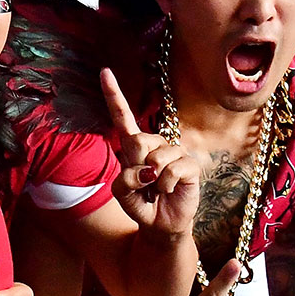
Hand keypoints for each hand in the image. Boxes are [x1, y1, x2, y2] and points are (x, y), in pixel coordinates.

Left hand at [102, 69, 200, 238]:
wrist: (160, 223)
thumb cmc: (140, 203)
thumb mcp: (121, 193)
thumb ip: (124, 179)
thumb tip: (149, 169)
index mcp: (133, 145)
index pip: (122, 116)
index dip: (113, 94)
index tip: (104, 71)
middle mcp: (154, 143)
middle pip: (137, 141)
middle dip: (136, 165)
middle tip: (144, 182)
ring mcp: (174, 152)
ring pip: (156, 159)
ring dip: (152, 182)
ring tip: (157, 188)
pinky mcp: (190, 165)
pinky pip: (173, 171)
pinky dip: (166, 186)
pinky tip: (169, 190)